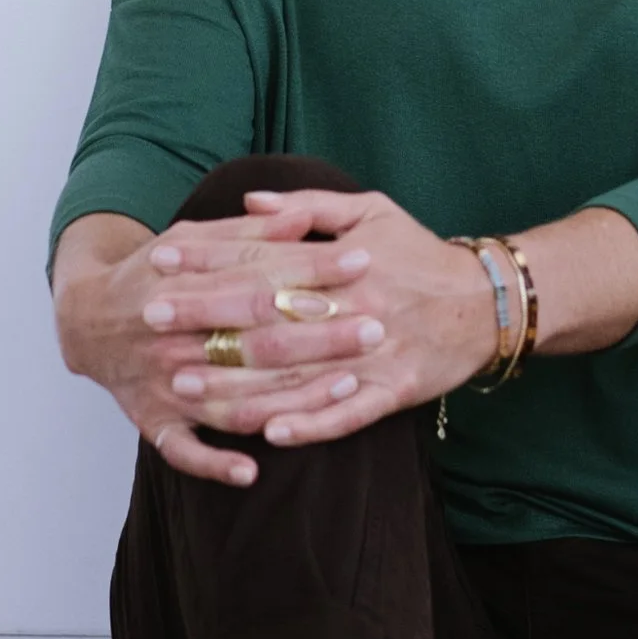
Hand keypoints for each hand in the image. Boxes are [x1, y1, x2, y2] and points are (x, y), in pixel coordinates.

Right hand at [52, 207, 403, 486]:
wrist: (85, 319)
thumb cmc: (151, 273)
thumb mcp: (190, 239)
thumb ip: (247, 232)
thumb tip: (303, 218)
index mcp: (186, 284)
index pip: (260, 276)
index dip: (313, 269)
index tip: (363, 261)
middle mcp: (176, 337)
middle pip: (258, 338)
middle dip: (321, 334)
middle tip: (377, 326)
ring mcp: (164, 384)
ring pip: (235, 397)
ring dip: (294, 398)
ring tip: (352, 386)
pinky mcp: (153, 421)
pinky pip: (183, 450)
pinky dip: (214, 463)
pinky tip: (252, 472)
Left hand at [131, 187, 497, 477]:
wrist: (489, 302)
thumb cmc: (421, 254)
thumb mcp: (372, 212)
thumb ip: (309, 209)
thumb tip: (250, 204)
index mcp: (343, 262)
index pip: (262, 260)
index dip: (209, 260)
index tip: (160, 260)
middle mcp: (353, 307)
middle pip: (267, 318)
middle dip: (205, 319)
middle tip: (148, 322)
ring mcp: (373, 354)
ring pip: (296, 375)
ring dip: (238, 384)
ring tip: (184, 389)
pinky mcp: (395, 391)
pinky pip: (348, 416)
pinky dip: (310, 425)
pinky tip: (270, 434)